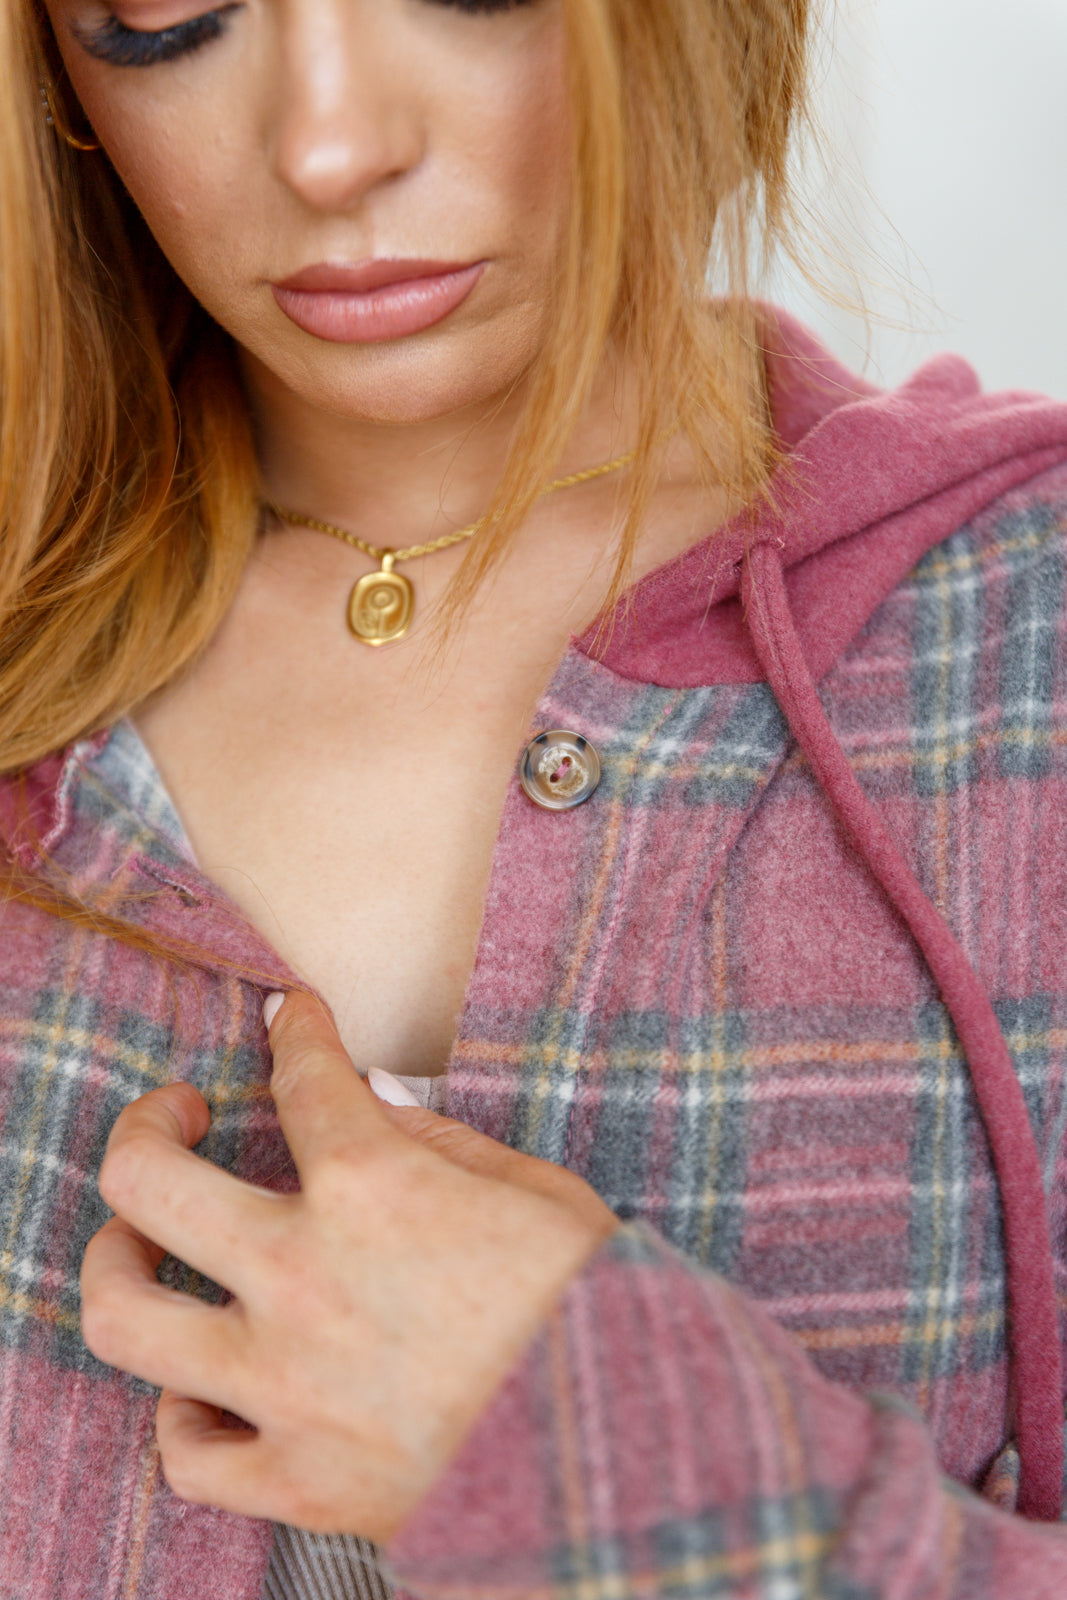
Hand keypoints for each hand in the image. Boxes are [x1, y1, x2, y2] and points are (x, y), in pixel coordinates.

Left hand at [80, 991, 617, 1540]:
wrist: (639, 1454)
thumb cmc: (598, 1306)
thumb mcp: (535, 1188)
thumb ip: (436, 1137)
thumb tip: (368, 1100)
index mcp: (373, 1188)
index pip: (300, 1075)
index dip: (293, 1029)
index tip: (289, 1018)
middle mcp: (303, 1276)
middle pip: (145, 1179)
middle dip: (145, 1123)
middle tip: (175, 1113)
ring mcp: (284, 1385)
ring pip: (122, 1315)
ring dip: (114, 1262)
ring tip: (138, 1244)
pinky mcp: (296, 1480)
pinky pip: (186, 1452)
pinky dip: (185, 1412)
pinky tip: (206, 1384)